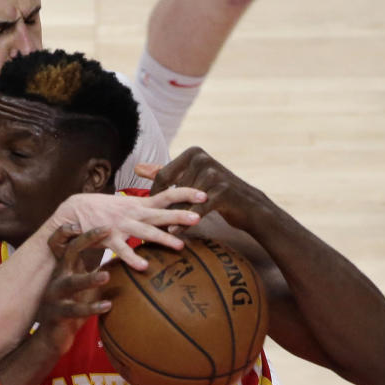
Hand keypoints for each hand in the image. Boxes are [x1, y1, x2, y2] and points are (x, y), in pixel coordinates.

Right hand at [35, 225, 112, 354]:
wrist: (52, 338)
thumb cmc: (73, 308)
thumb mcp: (85, 287)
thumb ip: (98, 271)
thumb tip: (124, 257)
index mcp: (66, 268)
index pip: (75, 242)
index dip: (87, 232)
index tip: (107, 224)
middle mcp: (59, 277)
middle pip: (70, 252)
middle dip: (87, 240)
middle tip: (106, 231)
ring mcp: (55, 296)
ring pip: (71, 283)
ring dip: (89, 278)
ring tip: (106, 275)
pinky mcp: (56, 314)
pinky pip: (74, 310)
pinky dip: (91, 307)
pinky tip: (108, 306)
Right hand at [48, 188, 205, 270]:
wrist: (74, 210)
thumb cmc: (104, 209)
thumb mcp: (127, 204)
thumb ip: (146, 208)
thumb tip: (168, 209)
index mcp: (139, 203)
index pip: (166, 194)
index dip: (185, 193)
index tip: (204, 195)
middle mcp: (133, 213)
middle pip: (160, 213)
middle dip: (179, 215)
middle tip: (199, 218)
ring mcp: (121, 226)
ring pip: (145, 232)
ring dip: (163, 238)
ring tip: (180, 245)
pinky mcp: (108, 238)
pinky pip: (122, 250)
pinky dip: (133, 258)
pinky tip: (144, 266)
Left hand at [136, 147, 268, 231]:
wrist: (248, 206)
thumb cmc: (214, 192)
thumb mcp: (189, 179)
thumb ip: (163, 173)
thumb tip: (137, 168)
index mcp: (193, 153)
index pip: (163, 175)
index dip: (154, 194)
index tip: (150, 209)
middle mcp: (203, 159)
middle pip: (173, 189)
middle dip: (163, 208)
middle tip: (153, 224)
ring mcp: (214, 174)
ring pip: (184, 201)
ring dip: (173, 217)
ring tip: (161, 230)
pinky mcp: (222, 191)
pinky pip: (197, 209)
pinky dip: (185, 222)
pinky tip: (175, 231)